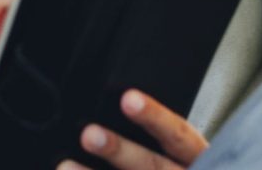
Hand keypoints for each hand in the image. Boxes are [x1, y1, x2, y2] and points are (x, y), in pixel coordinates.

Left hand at [57, 90, 208, 169]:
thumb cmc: (174, 168)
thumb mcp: (179, 153)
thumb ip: (156, 136)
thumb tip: (119, 104)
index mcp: (196, 158)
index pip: (178, 135)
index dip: (155, 117)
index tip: (128, 99)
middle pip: (152, 165)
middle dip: (120, 150)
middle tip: (89, 135)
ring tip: (65, 166)